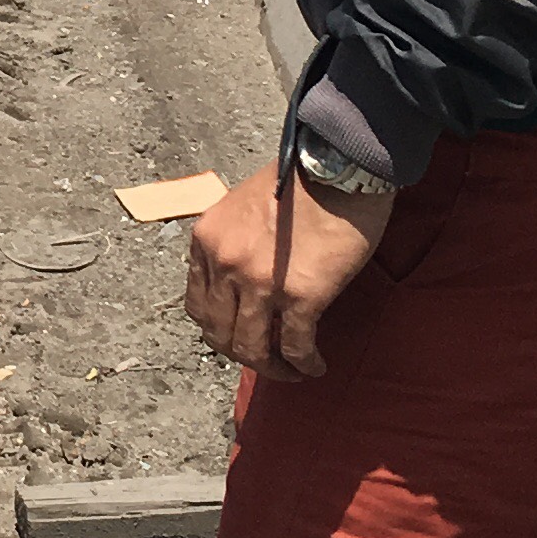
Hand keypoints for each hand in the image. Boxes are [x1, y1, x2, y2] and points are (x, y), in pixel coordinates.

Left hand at [182, 161, 390, 379]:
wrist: (339, 166)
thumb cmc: (301, 181)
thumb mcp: (243, 207)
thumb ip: (233, 242)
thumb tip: (243, 282)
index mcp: (207, 239)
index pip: (197, 303)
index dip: (218, 327)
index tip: (239, 334)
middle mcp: (225, 262)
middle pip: (219, 332)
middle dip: (241, 354)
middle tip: (266, 360)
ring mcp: (259, 282)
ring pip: (252, 348)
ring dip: (272, 368)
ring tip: (292, 370)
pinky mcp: (300, 296)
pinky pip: (295, 347)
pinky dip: (304, 364)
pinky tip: (316, 366)